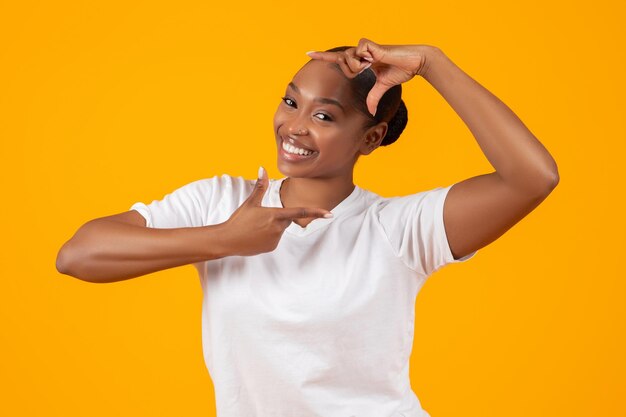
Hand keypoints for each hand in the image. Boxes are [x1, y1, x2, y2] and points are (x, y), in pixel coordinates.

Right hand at [220, 167, 331, 256]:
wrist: (226, 240)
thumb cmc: (238, 220)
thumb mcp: (250, 202)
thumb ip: (260, 186)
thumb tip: (262, 168)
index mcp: (275, 214)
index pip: (300, 212)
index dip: (317, 213)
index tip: (329, 214)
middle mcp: (278, 228)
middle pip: (286, 219)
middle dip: (276, 217)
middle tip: (258, 219)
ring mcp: (275, 239)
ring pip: (280, 229)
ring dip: (271, 227)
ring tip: (254, 228)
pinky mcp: (271, 247)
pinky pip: (274, 239)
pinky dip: (267, 236)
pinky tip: (254, 236)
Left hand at [306, 38, 434, 115]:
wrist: (414, 62)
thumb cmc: (400, 70)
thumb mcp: (383, 86)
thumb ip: (373, 97)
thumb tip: (370, 111)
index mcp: (360, 60)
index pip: (338, 59)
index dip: (323, 56)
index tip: (308, 53)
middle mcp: (359, 52)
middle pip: (342, 63)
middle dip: (354, 70)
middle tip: (370, 67)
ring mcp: (363, 47)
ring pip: (348, 60)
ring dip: (360, 66)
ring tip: (374, 63)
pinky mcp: (368, 44)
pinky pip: (357, 56)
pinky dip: (365, 61)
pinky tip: (376, 58)